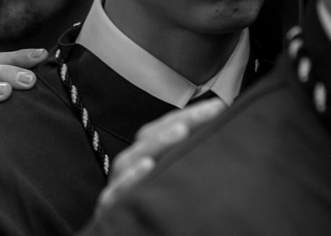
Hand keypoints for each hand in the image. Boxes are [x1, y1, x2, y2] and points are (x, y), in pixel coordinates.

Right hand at [95, 98, 225, 216]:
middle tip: (204, 114)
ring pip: (131, 159)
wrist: (137, 233)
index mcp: (144, 157)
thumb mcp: (173, 176)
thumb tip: (220, 130)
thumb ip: (188, 157)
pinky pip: (117, 192)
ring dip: (156, 143)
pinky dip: (131, 179)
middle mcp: (130, 167)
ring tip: (180, 132)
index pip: (163, 129)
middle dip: (177, 122)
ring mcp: (118, 185)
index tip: (218, 107)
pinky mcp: (110, 207)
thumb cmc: (160, 207)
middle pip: (148, 138)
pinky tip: (147, 167)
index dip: (189, 115)